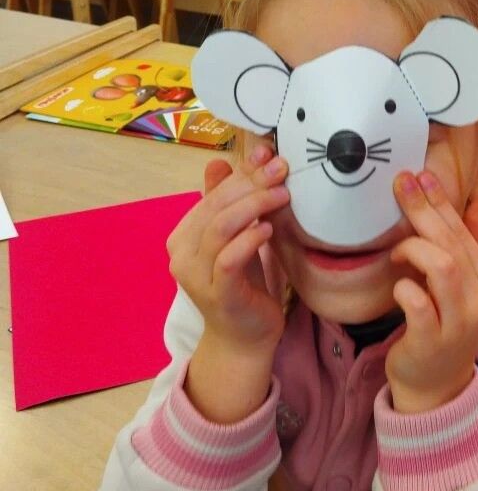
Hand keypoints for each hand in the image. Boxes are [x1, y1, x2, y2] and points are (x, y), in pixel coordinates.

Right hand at [167, 146, 289, 353]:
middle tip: (281, 169)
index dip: (241, 173)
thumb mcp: (238, 236)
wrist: (245, 337)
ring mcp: (195, 276)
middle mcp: (181, 254)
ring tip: (282, 195)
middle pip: (216, 207)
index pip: (212, 195)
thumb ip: (228, 201)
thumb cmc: (243, 282)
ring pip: (220, 228)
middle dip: (251, 183)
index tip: (268, 154)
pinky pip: (228, 259)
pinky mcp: (216, 294)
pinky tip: (268, 229)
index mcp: (184, 236)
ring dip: (254, 205)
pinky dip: (249, 239)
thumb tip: (220, 160)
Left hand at [386, 170, 477, 413]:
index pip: (464, 232)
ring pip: (442, 268)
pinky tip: (397, 286)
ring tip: (396, 251)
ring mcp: (458, 322)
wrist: (436, 387)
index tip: (420, 175)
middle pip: (452, 244)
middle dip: (424, 210)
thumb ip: (470, 246)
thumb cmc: (443, 328)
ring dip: (414, 250)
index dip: (441, 202)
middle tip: (400, 185)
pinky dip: (403, 288)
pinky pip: (418, 304)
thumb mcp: (461, 287)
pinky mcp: (433, 341)